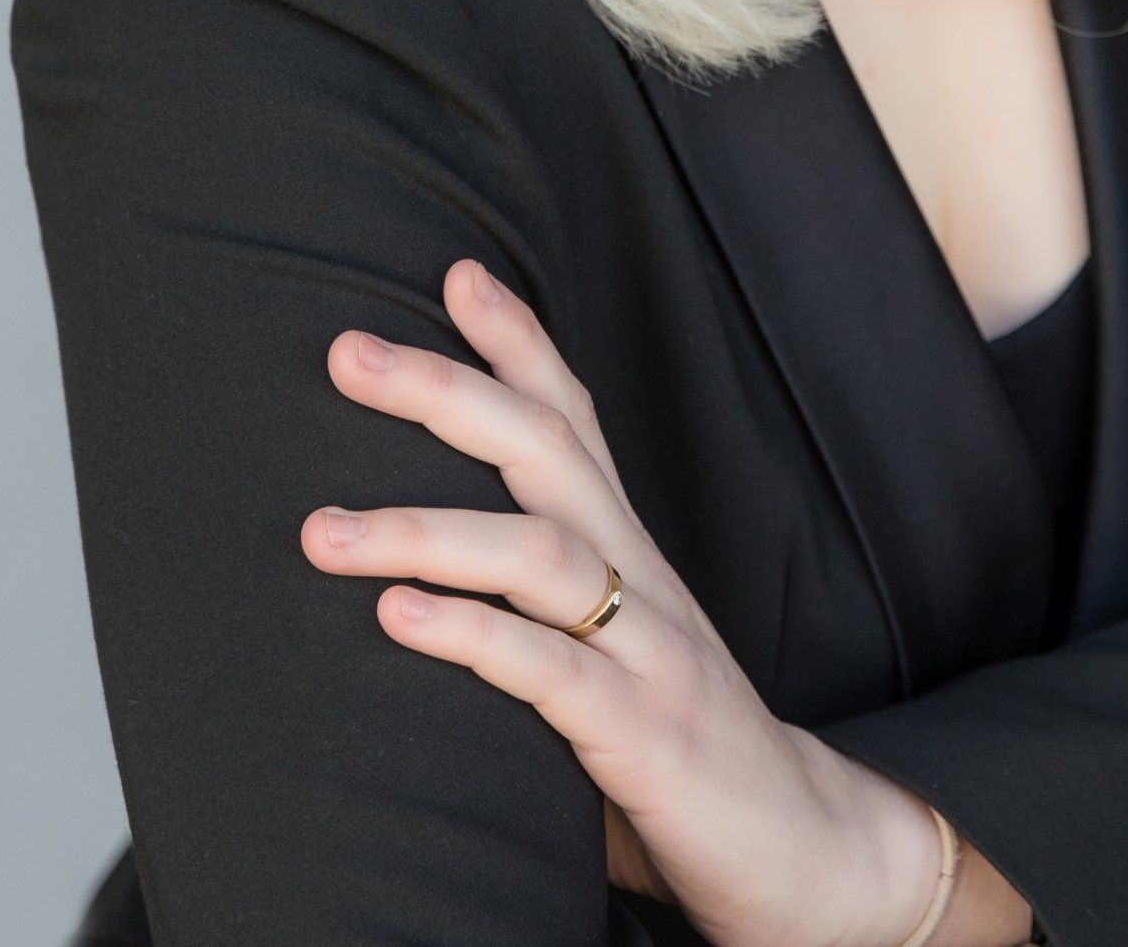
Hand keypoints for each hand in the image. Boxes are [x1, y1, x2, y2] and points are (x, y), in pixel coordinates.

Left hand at [299, 258, 961, 946]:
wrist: (805, 855)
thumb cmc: (681, 762)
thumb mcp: (606, 667)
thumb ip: (533, 628)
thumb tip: (407, 611)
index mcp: (630, 556)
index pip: (575, 420)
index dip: (521, 342)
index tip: (455, 273)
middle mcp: (643, 579)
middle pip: (547, 450)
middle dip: (446, 391)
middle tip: (348, 352)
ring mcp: (650, 650)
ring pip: (539, 553)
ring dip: (423, 527)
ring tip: (322, 528)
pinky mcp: (647, 734)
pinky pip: (550, 672)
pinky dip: (470, 635)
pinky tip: (396, 617)